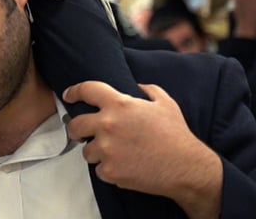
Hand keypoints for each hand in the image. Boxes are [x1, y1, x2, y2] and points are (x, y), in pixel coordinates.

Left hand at [64, 81, 221, 217]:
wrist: (187, 168)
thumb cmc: (177, 136)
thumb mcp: (166, 104)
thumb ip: (149, 90)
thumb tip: (138, 86)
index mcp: (119, 104)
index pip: (87, 90)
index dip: (75, 91)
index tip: (69, 95)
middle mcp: (108, 125)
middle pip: (75, 125)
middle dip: (76, 129)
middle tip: (82, 133)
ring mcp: (107, 149)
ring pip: (86, 151)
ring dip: (96, 152)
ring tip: (114, 154)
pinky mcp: (110, 171)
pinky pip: (99, 170)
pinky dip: (108, 170)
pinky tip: (123, 167)